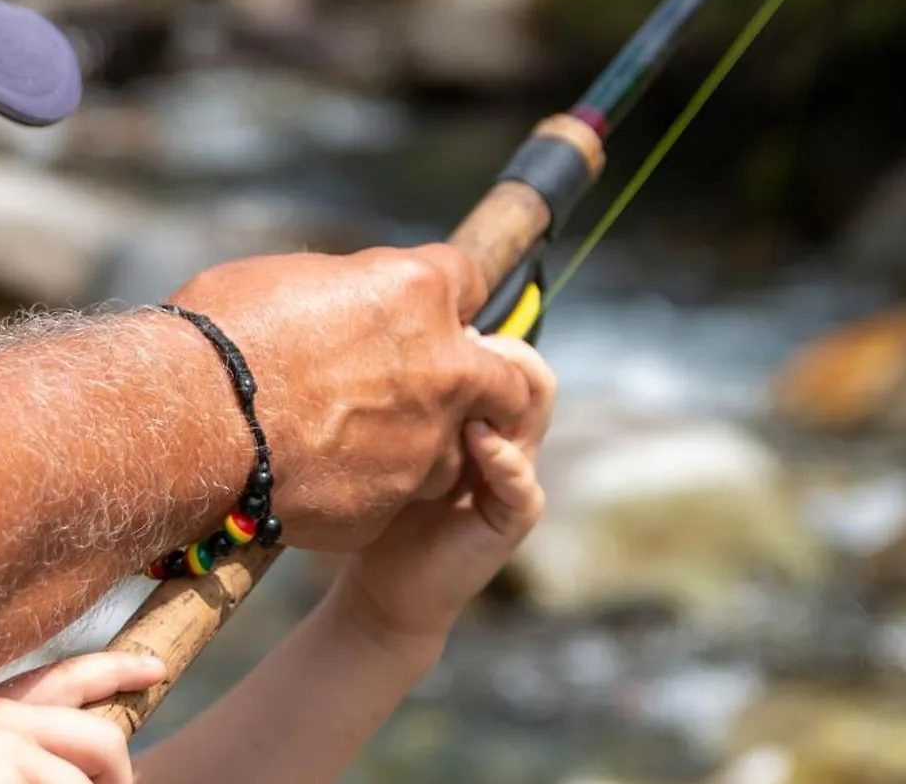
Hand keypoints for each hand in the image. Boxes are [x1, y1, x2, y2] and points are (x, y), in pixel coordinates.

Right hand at [167, 245, 537, 550]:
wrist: (184, 426)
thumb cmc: (218, 336)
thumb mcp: (286, 281)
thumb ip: (346, 293)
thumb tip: (352, 303)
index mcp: (417, 292)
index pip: (468, 282)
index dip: (445, 299)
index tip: (427, 312)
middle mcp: (443, 367)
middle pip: (502, 375)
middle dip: (482, 379)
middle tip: (444, 385)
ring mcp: (425, 444)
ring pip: (452, 445)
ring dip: (423, 441)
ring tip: (356, 440)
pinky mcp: (396, 504)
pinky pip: (399, 495)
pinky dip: (372, 487)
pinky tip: (322, 475)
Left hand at [334, 334, 554, 644]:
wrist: (382, 583)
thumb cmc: (378, 499)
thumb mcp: (385, 434)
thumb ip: (393, 391)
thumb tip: (371, 325)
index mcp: (481, 410)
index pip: (503, 350)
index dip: (474, 331)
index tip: (428, 322)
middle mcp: (507, 434)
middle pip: (529, 371)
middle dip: (494, 353)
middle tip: (451, 349)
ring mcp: (516, 473)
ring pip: (534, 411)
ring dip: (499, 392)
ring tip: (458, 387)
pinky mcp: (514, 515)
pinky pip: (521, 477)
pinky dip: (499, 454)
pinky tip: (470, 439)